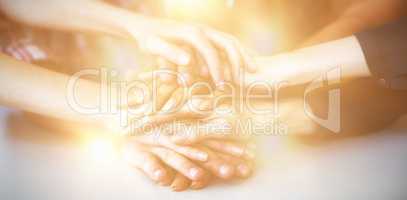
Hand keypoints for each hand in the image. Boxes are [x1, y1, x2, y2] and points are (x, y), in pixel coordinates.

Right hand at [121, 119, 254, 191]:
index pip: (211, 141)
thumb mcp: (171, 124)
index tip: (249, 155)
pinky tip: (163, 179)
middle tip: (234, 171)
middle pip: (199, 150)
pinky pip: (148, 162)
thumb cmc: (147, 123)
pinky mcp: (137, 152)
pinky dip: (155, 170)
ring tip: (200, 177)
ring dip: (187, 167)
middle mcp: (174, 138)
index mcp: (185, 132)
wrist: (116, 113)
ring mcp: (156, 144)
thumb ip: (192, 127)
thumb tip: (213, 133)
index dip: (229, 148)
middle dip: (217, 162)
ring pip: (175, 156)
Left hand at [125, 19, 256, 85]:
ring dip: (243, 55)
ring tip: (254, 70)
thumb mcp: (153, 45)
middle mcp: (201, 29)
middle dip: (237, 62)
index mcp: (190, 32)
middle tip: (241, 81)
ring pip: (231, 41)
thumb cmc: (147, 37)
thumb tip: (188, 60)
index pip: (209, 51)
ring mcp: (206, 30)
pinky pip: (228, 42)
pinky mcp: (207, 34)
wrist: (145, 24)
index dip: (216, 68)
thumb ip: (170, 53)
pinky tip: (243, 65)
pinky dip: (238, 53)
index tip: (222, 85)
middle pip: (228, 42)